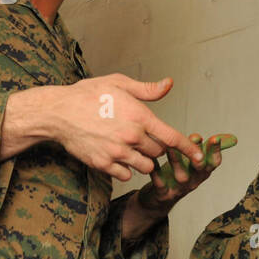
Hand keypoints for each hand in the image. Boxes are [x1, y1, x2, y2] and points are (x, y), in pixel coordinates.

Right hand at [3, 74, 199, 180]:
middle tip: (141, 138)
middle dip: (155, 148)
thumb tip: (169, 84)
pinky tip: (116, 156)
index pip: (172, 137)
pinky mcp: (103, 164)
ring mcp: (117, 152)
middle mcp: (131, 136)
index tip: (200, 157)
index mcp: (139, 116)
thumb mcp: (118, 83)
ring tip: (129, 147)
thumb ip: (147, 89)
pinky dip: (125, 169)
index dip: (189, 149)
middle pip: (159, 152)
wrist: (58, 112)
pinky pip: (126, 174)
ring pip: (145, 166)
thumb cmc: (88, 95)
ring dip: (142, 160)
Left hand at [138, 133, 237, 212]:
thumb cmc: (175, 176)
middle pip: (201, 169)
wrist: (160, 200)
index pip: (213, 162)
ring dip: (177, 161)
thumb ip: (199, 150)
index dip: (215, 151)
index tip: (215, 138)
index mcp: (201, 172)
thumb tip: (209, 137)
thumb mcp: (190, 163)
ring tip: (171, 147)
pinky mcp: (164, 194)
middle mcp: (193, 181)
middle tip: (197, 139)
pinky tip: (153, 161)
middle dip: (200, 153)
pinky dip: (156, 172)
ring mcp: (179, 188)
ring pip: (181, 176)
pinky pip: (160, 183)